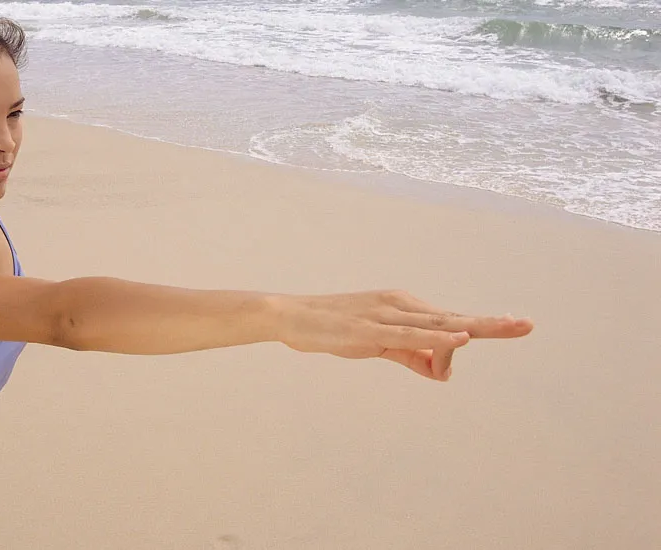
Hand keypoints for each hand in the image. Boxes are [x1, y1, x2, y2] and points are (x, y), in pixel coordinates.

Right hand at [275, 290, 532, 380]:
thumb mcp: (378, 343)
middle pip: (454, 318)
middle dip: (492, 323)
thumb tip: (441, 370)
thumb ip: (410, 354)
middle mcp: (401, 305)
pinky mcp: (370, 330)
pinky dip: (437, 337)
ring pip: (437, 325)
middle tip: (527, 325)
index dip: (482, 325)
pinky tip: (460, 337)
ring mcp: (386, 315)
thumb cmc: (334, 329)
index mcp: (404, 306)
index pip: (448, 322)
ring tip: (509, 327)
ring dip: (475, 328)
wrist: (293, 316)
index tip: (515, 324)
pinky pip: (409, 334)